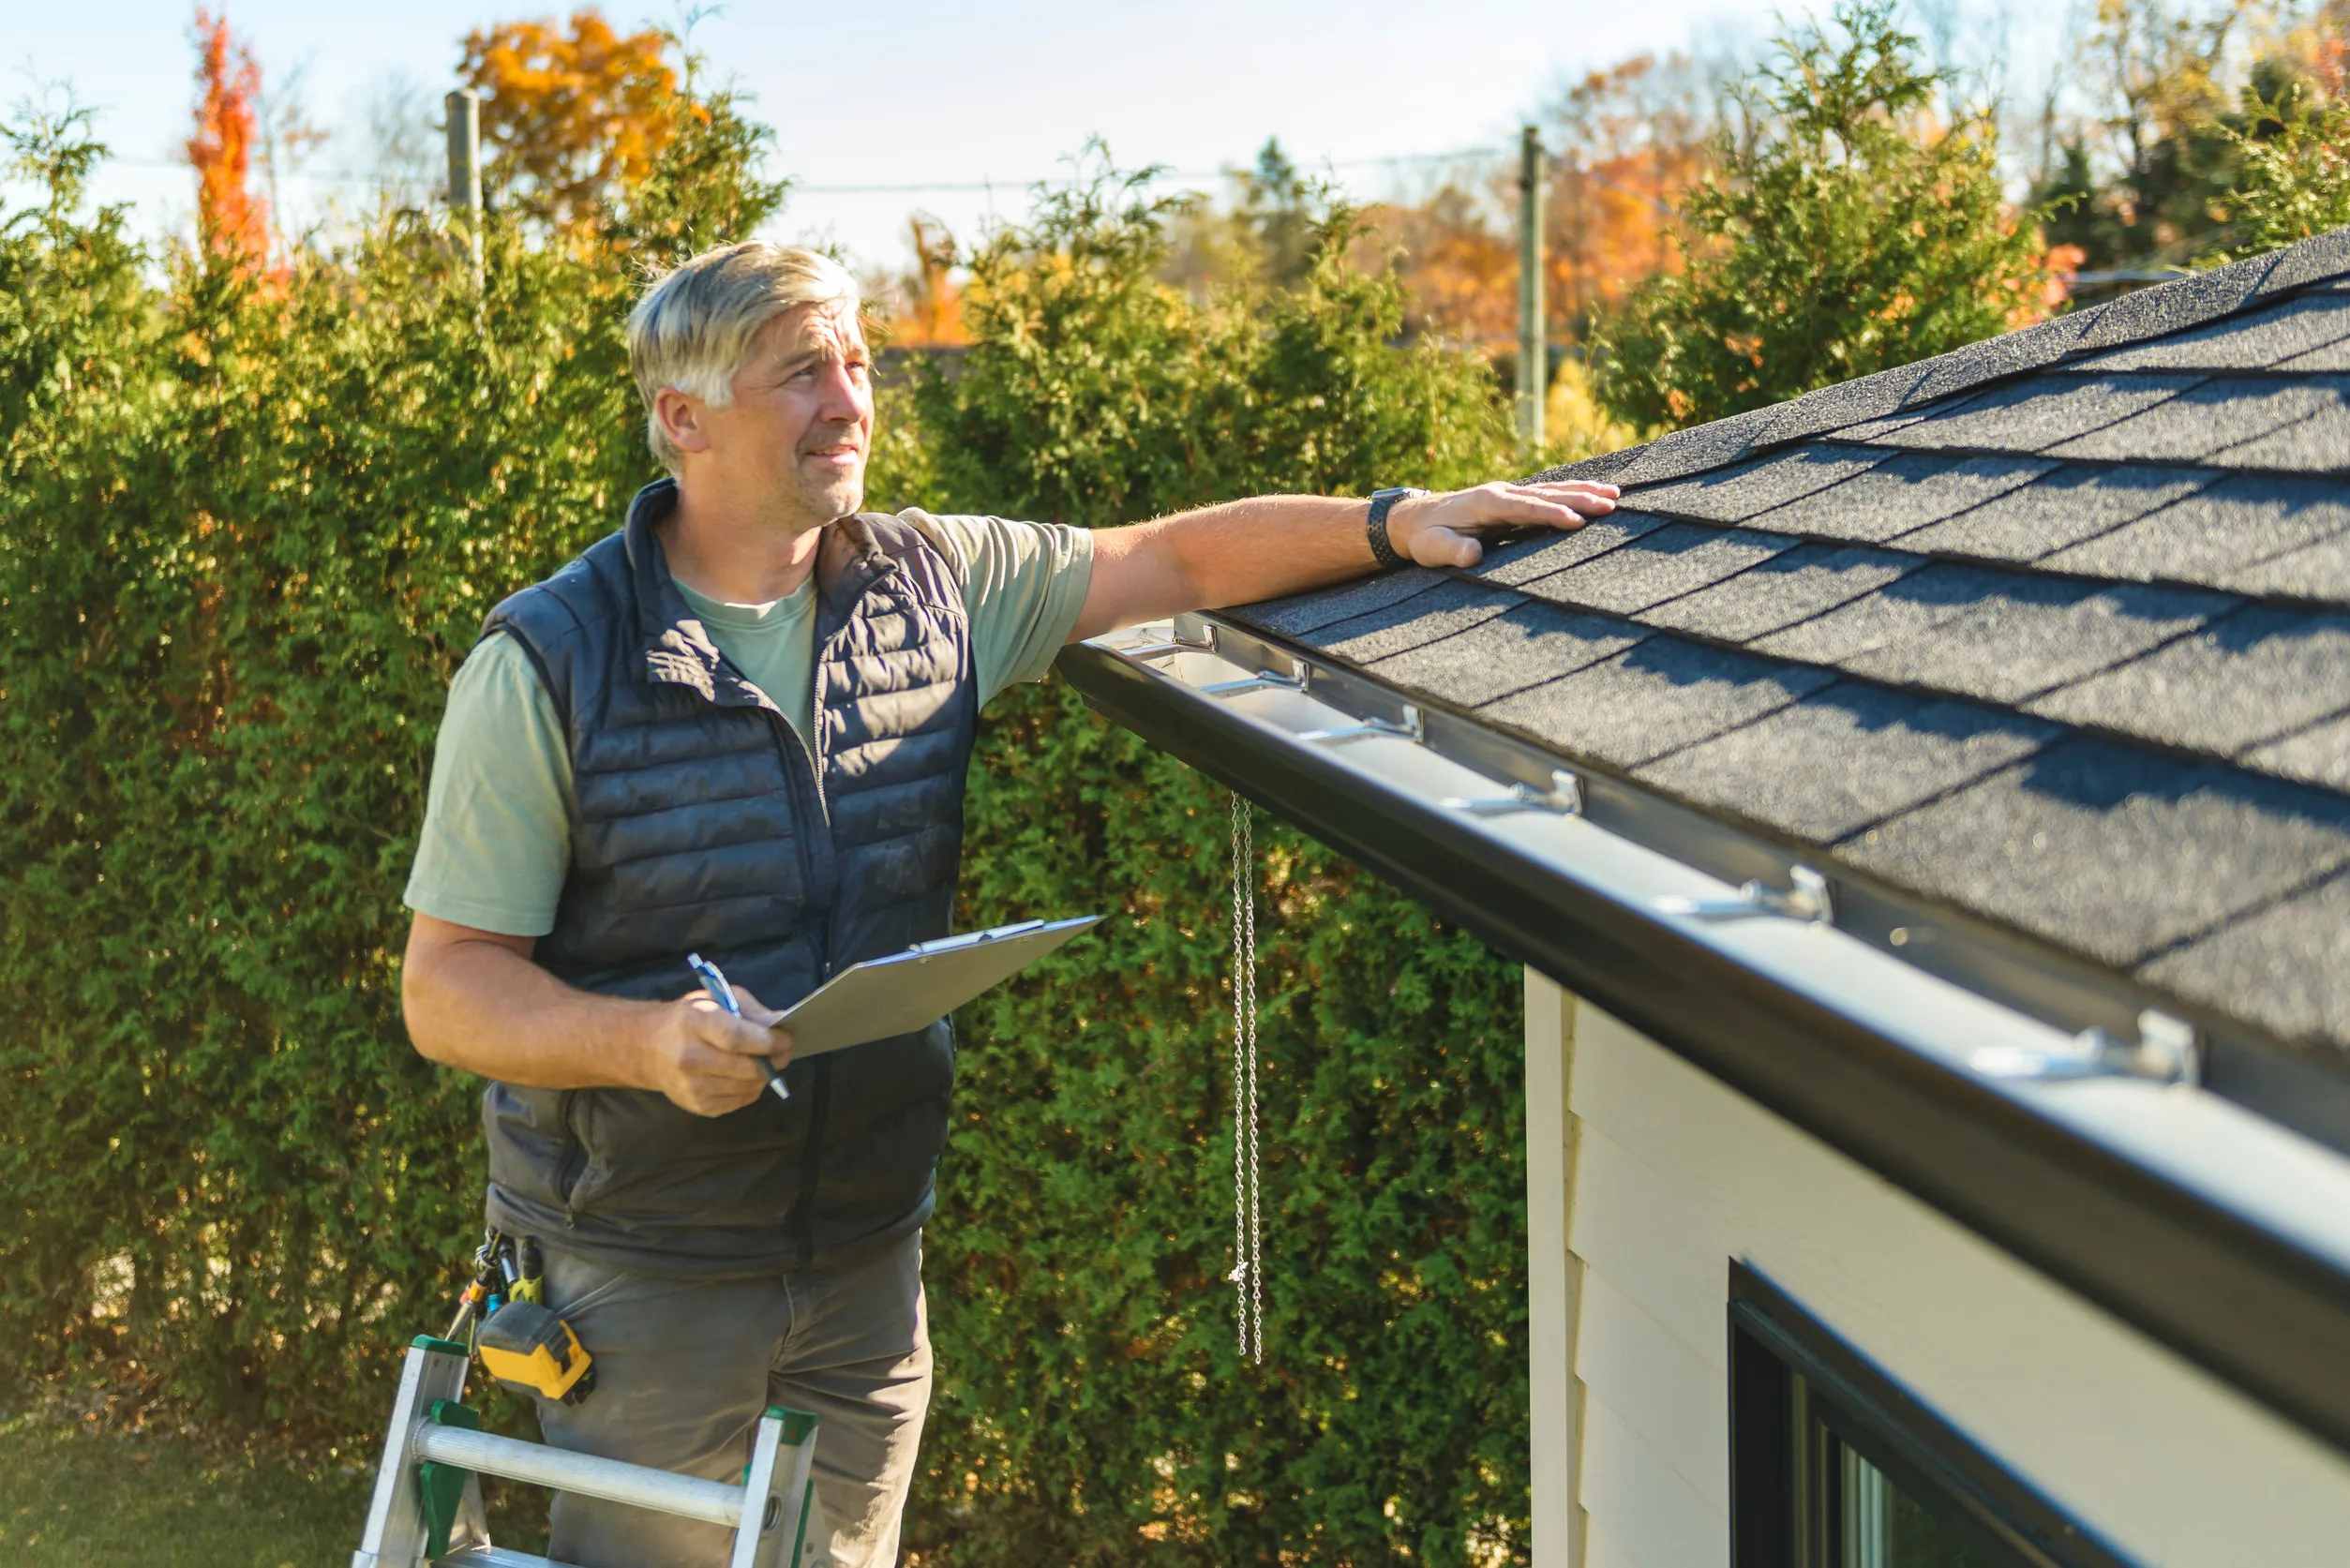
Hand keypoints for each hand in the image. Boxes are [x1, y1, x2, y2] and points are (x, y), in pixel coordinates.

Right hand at [638, 985, 793, 1116]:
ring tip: (764, 1062)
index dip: (768, 1041)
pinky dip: (750, 1089)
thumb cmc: (688, 1018)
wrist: (648, 1047)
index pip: (737, 1038)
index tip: (786, 1039)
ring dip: (764, 1076)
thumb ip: (750, 1009)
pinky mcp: (697, 1105)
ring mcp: (692, 1086)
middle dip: (774, 1060)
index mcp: (694, 1023)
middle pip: (746, 1068)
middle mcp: (689, 1057)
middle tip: (784, 1052)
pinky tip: (744, 1075)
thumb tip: (781, 1022)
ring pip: (747, 1087)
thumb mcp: (715, 999)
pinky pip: (739, 1101)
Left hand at [1387, 479, 1620, 569]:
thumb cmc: (1425, 539)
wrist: (1416, 521)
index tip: (1577, 522)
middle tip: (1611, 504)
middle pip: (1547, 494)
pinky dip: (1572, 492)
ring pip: (1552, 489)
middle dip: (1580, 498)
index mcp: (1487, 503)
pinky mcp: (1513, 500)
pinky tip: (1595, 492)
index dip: (1551, 515)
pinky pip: (1548, 493)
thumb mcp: (1433, 549)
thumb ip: (1453, 552)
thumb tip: (1473, 556)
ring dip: (1584, 491)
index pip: (1526, 508)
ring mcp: (1509, 493)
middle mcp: (1503, 493)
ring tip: (1616, 495)